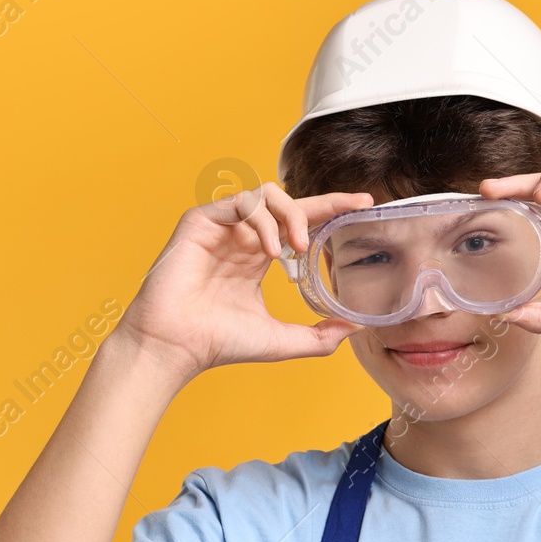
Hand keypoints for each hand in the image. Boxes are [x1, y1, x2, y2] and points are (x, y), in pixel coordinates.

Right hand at [112, 183, 372, 376]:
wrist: (176, 346)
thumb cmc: (218, 343)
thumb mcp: (280, 340)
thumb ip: (318, 336)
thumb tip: (354, 328)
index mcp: (258, 256)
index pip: (301, 221)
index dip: (332, 209)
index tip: (364, 204)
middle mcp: (242, 237)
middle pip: (289, 200)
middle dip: (321, 204)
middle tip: (337, 221)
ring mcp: (221, 227)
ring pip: (266, 194)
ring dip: (290, 214)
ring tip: (297, 246)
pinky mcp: (200, 221)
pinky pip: (241, 203)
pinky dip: (262, 222)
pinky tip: (270, 252)